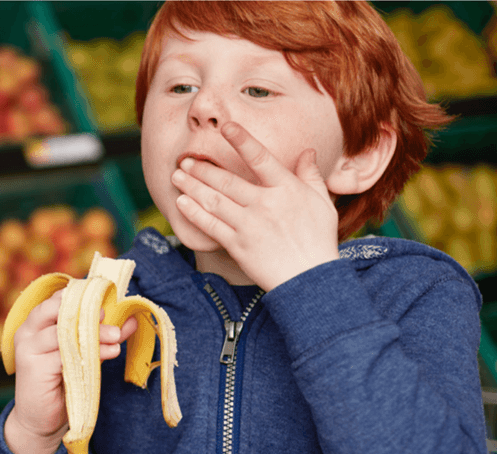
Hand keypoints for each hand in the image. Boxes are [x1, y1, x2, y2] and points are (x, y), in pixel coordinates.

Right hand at [5, 290, 137, 453]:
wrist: (39, 421)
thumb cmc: (61, 381)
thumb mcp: (82, 352)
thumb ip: (103, 334)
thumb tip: (131, 320)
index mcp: (36, 322)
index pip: (57, 299)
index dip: (81, 296)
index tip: (104, 297)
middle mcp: (28, 331)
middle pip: (56, 310)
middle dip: (86, 311)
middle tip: (108, 314)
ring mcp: (29, 349)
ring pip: (64, 332)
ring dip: (94, 333)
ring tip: (117, 337)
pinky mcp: (35, 368)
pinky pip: (66, 355)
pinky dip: (92, 352)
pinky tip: (110, 352)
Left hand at [171, 121, 339, 291]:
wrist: (310, 280)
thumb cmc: (318, 240)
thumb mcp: (322, 204)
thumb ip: (311, 175)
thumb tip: (308, 151)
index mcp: (286, 189)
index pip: (260, 158)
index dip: (242, 140)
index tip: (225, 127)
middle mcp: (265, 204)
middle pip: (226, 181)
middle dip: (202, 169)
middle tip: (185, 160)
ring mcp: (249, 225)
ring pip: (213, 200)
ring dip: (192, 187)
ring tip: (177, 176)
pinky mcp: (237, 245)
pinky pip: (210, 225)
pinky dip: (194, 213)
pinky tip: (181, 203)